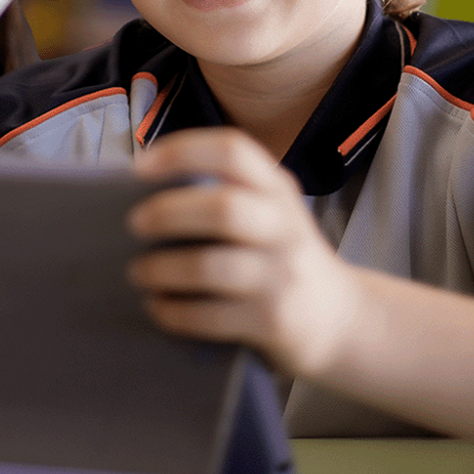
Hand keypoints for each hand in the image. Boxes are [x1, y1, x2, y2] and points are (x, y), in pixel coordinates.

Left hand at [127, 128, 360, 376]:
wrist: (340, 319)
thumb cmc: (280, 257)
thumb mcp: (269, 213)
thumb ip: (225, 196)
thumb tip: (142, 195)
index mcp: (277, 189)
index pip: (232, 151)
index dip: (182, 151)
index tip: (140, 167)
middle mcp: (284, 226)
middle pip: (221, 209)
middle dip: (167, 214)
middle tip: (133, 223)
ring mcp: (282, 276)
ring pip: (209, 267)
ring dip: (161, 270)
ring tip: (138, 271)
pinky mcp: (274, 322)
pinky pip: (209, 316)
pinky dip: (173, 311)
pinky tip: (158, 306)